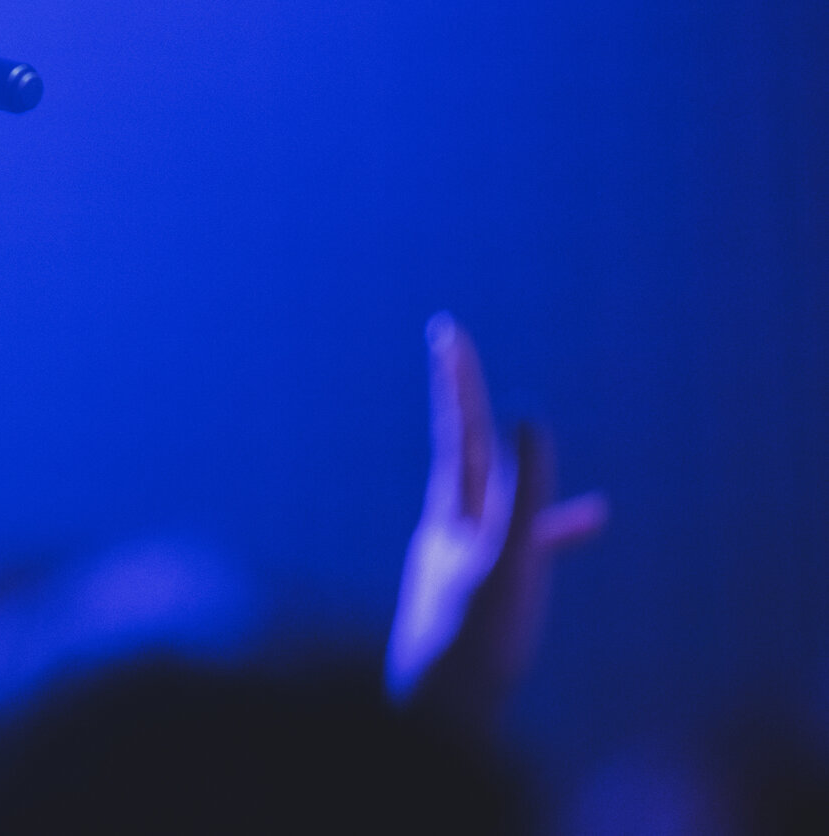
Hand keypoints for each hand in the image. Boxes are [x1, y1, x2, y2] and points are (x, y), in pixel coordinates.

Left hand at [386, 313, 607, 727]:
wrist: (441, 708)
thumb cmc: (473, 636)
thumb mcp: (507, 560)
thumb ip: (523, 494)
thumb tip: (530, 420)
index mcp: (454, 512)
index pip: (456, 430)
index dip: (456, 379)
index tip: (446, 330)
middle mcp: (456, 523)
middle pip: (464, 443)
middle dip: (461, 390)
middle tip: (448, 338)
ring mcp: (472, 551)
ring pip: (498, 489)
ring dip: (514, 451)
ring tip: (526, 415)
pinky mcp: (492, 584)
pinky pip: (530, 540)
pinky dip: (562, 524)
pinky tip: (597, 518)